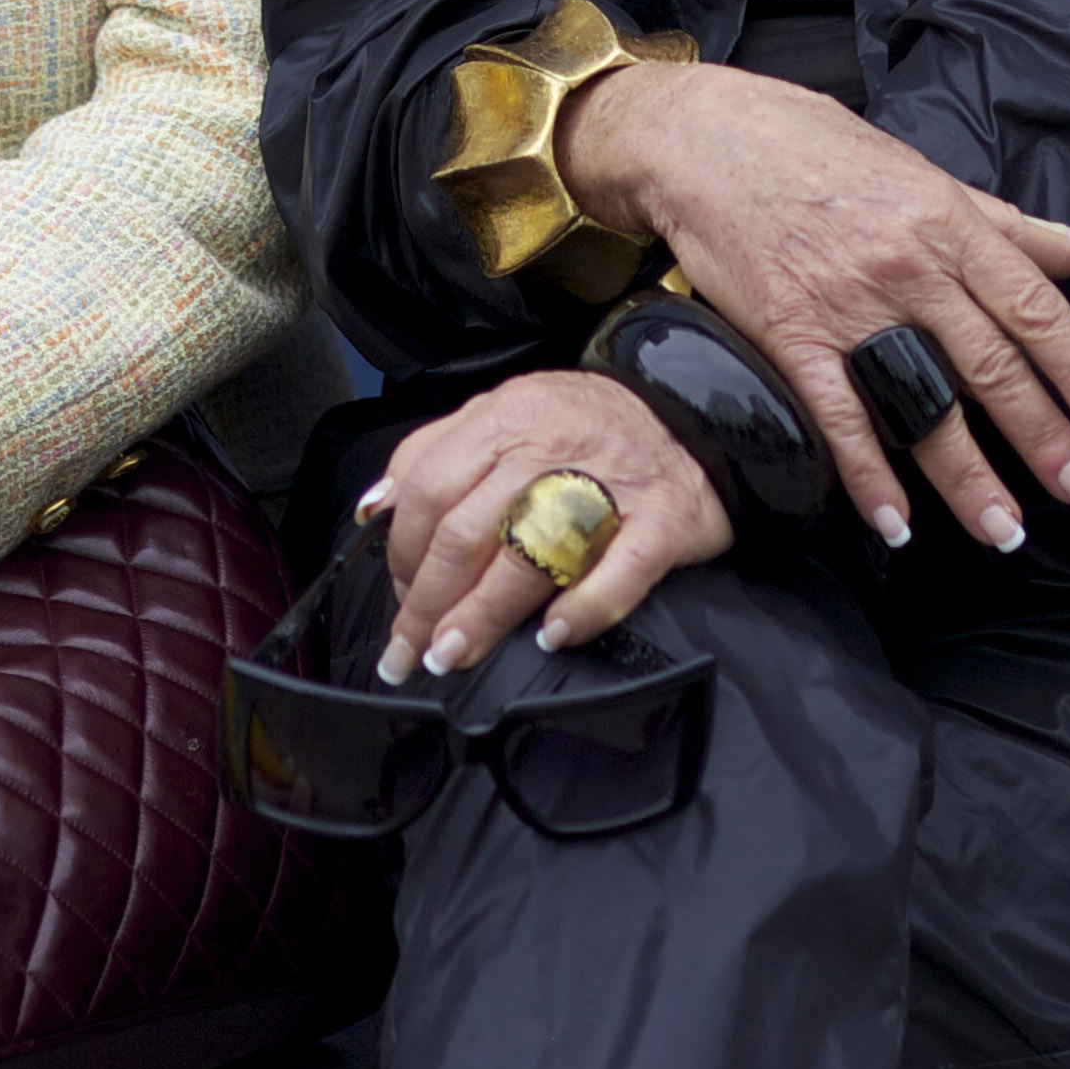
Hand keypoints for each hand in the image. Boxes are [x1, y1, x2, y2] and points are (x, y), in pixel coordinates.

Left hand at [368, 369, 728, 682]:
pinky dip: (584, 609)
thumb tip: (376, 510)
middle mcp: (551, 446)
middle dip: (429, 600)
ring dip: (483, 616)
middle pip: (470, 532)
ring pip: (531, 556)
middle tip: (411, 648)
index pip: (431, 487)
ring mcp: (610, 485)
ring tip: (453, 655)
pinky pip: (620, 572)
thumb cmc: (585, 426)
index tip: (396, 595)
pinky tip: (551, 637)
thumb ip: (437, 452)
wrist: (693, 414)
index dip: (402, 550)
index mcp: (505, 417)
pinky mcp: (664, 522)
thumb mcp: (505, 413)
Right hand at [562, 60, 1069, 552]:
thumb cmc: (809, 144)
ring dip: (965, 474)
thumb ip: (998, 220)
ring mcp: (846, 302)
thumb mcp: (916, 168)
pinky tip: (893, 521)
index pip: (1034, 308)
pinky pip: (837, 413)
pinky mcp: (787, 329)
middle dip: (1041, 437)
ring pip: (920, 401)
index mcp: (947, 223)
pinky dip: (865, 473)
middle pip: (989, 366)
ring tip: (1003, 529)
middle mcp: (907, 266)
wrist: (700, 136)